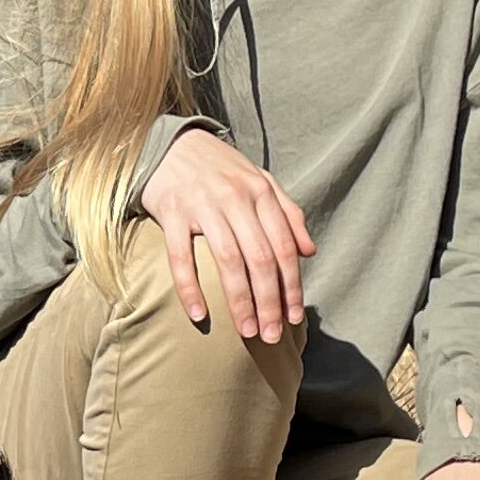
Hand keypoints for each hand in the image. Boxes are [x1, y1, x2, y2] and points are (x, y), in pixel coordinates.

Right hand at [136, 127, 311, 343]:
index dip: (291, 286)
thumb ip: (287, 213)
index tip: (294, 318)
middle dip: (269, 303)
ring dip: (239, 301)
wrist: (170, 143)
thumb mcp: (259, 181)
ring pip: (228, 261)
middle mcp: (235, 198)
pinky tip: (198, 315)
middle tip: (270, 336)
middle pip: (260, 260)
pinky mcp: (172, 212)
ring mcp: (202, 205)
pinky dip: (190, 288)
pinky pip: (181, 256)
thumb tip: (310, 251)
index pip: (284, 247)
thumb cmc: (219, 168)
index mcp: (260, 192)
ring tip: (245, 332)